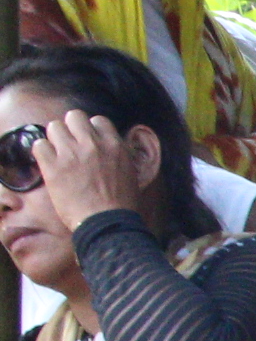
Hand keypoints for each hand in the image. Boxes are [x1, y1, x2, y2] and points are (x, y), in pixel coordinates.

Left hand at [36, 111, 143, 234]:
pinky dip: (42, 153)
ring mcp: (71, 154)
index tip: (88, 142)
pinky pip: (39, 145)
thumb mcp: (131, 173)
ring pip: (53, 126)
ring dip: (54, 139)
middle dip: (70, 128)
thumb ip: (120, 155)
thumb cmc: (122, 205)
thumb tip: (114, 147)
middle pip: (74, 116)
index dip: (91, 130)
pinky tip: (48, 164)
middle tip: (70, 144)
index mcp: (115, 145)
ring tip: (58, 154)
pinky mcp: (53, 166)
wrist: (107, 224)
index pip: (97, 120)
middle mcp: (93, 144)